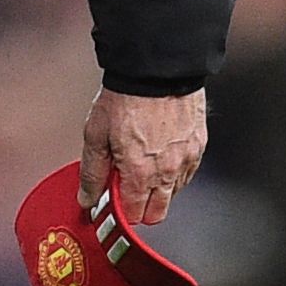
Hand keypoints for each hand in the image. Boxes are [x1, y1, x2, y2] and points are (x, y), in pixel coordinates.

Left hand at [81, 87, 206, 228]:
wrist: (156, 69)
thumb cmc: (126, 97)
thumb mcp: (95, 135)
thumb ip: (92, 173)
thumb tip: (87, 198)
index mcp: (139, 173)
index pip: (132, 215)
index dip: (119, 211)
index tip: (111, 199)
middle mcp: (167, 171)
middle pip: (157, 213)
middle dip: (140, 206)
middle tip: (125, 187)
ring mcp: (186, 159)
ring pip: (173, 194)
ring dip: (157, 188)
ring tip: (143, 163)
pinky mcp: (198, 145)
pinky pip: (187, 173)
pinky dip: (173, 171)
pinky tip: (160, 154)